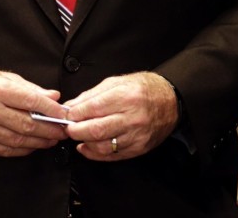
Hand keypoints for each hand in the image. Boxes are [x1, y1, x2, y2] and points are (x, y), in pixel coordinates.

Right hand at [0, 66, 69, 156]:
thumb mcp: (4, 77)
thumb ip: (31, 88)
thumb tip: (53, 96)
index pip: (31, 101)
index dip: (52, 110)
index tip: (64, 114)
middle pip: (27, 125)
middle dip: (50, 130)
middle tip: (63, 131)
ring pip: (18, 140)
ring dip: (40, 142)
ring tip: (52, 139)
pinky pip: (6, 150)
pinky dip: (23, 149)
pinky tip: (33, 145)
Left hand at [64, 72, 178, 161]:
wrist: (171, 101)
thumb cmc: (145, 89)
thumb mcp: (118, 82)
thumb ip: (93, 94)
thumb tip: (71, 106)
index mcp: (127, 96)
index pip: (92, 108)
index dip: (74, 114)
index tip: (66, 115)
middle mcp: (133, 117)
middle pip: (95, 130)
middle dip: (75, 130)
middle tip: (68, 128)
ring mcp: (136, 135)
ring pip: (101, 146)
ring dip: (84, 142)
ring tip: (79, 135)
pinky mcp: (139, 148)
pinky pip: (111, 156)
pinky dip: (95, 153)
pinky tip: (88, 146)